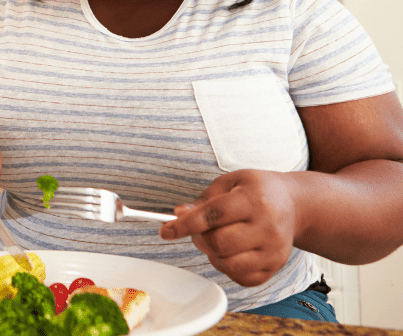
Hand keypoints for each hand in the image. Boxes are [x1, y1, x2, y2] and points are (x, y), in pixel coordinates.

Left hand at [159, 169, 296, 286]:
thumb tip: (179, 215)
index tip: (165, 230)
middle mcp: (267, 226)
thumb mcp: (230, 182)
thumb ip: (203, 200)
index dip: (185, 224)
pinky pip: (240, 277)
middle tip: (198, 229)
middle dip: (198, 238)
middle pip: (218, 243)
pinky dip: (226, 267)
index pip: (213, 215)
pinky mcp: (275, 267)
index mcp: (253, 199)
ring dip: (211, 254)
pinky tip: (230, 250)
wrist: (294, 204)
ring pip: (228, 264)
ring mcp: (273, 250)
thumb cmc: (256, 189)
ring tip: (216, 238)